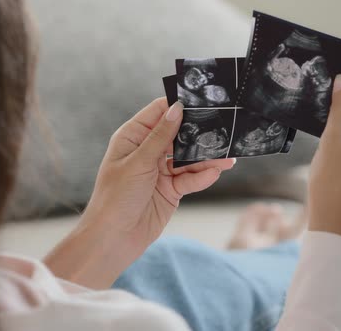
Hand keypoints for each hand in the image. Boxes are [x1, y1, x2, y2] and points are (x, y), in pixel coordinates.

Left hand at [84, 98, 233, 249]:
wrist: (113, 238)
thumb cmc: (115, 197)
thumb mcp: (138, 162)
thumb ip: (161, 136)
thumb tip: (177, 108)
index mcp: (133, 137)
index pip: (159, 112)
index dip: (179, 105)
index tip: (203, 101)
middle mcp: (147, 151)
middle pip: (179, 135)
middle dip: (199, 134)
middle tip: (224, 129)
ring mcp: (160, 171)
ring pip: (188, 158)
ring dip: (206, 158)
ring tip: (228, 157)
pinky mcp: (171, 190)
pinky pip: (190, 179)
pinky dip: (202, 176)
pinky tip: (214, 173)